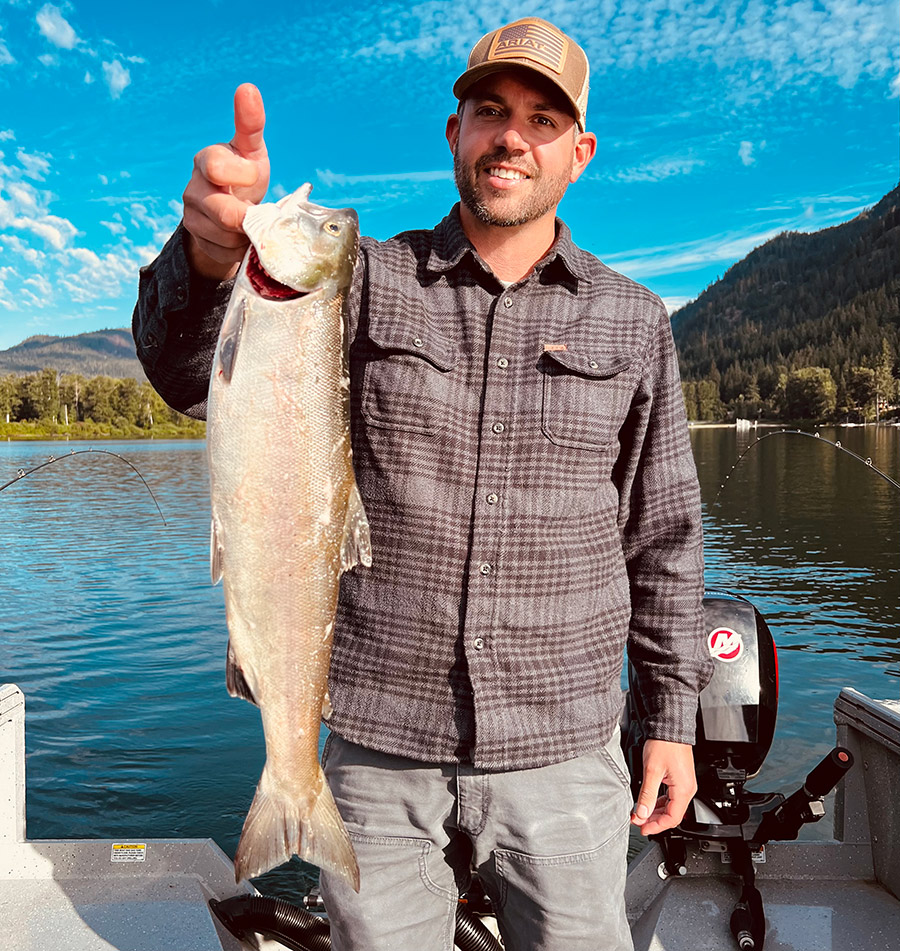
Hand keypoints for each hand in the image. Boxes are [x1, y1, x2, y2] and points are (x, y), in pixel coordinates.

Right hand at [182, 83, 270, 279]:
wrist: (234, 209)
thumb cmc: (244, 174)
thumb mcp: (252, 150)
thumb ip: (250, 124)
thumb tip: (247, 88)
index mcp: (207, 160)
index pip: (216, 166)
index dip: (241, 175)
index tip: (253, 176)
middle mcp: (193, 188)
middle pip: (223, 212)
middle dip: (246, 216)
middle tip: (257, 211)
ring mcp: (191, 215)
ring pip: (225, 236)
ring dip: (245, 234)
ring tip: (249, 222)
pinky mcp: (197, 240)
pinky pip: (223, 252)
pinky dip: (238, 248)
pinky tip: (240, 236)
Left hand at [630, 739, 696, 835]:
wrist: (670, 727)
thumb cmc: (665, 744)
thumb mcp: (652, 771)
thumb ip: (647, 794)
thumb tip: (642, 813)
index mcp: (684, 790)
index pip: (672, 818)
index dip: (656, 826)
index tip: (643, 828)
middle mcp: (687, 789)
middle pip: (672, 814)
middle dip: (654, 820)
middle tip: (638, 821)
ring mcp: (684, 784)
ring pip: (670, 806)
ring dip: (655, 811)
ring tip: (640, 813)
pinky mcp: (680, 779)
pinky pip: (670, 797)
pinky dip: (659, 802)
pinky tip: (649, 802)